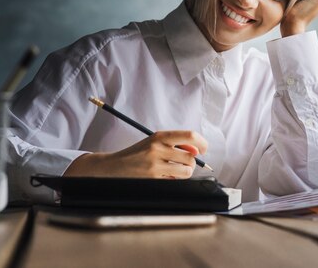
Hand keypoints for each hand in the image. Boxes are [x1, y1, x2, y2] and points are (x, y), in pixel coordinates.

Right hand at [64, 130, 207, 178]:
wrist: (113, 167)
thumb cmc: (138, 154)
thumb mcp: (154, 142)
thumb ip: (176, 144)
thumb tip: (197, 150)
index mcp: (160, 136)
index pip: (190, 135)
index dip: (202, 143)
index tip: (204, 149)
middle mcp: (158, 148)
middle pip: (191, 156)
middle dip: (191, 162)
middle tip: (184, 164)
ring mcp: (155, 165)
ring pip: (186, 171)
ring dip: (184, 173)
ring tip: (173, 171)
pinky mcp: (152, 179)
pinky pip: (175, 181)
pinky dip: (173, 180)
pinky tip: (163, 177)